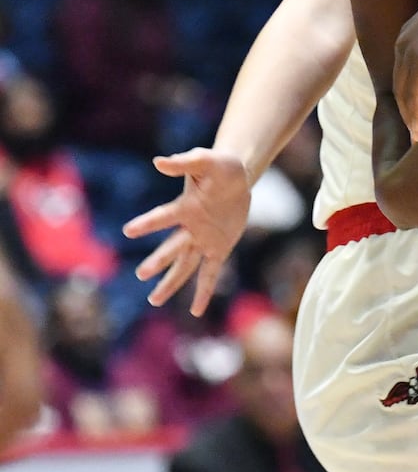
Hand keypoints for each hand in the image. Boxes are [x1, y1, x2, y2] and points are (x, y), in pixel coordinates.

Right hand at [123, 149, 249, 316]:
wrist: (236, 178)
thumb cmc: (221, 167)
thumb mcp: (208, 160)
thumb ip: (185, 162)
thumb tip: (158, 162)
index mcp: (185, 207)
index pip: (164, 216)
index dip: (149, 223)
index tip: (128, 231)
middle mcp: (190, 228)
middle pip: (173, 247)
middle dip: (160, 260)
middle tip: (141, 273)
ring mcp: (203, 240)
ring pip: (185, 265)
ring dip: (171, 282)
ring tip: (154, 300)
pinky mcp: (219, 249)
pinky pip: (210, 273)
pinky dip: (204, 291)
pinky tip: (196, 311)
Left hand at [393, 0, 417, 142]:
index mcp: (405, 39)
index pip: (403, 73)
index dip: (410, 93)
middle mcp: (401, 48)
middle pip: (399, 87)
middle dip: (408, 110)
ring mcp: (407, 56)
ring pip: (403, 95)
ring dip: (413, 117)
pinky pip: (413, 95)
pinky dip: (416, 113)